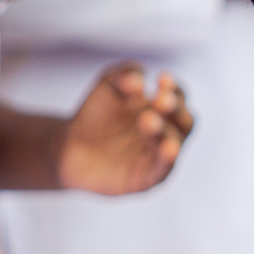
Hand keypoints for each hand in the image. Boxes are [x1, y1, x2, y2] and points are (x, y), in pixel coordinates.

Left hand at [57, 62, 192, 194]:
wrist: (69, 148)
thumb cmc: (96, 115)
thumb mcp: (109, 85)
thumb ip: (125, 74)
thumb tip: (139, 81)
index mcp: (163, 109)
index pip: (178, 97)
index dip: (174, 88)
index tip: (161, 79)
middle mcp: (168, 132)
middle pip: (185, 121)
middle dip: (175, 109)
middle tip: (161, 100)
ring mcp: (159, 156)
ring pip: (174, 144)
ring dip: (165, 131)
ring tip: (147, 120)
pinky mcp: (147, 178)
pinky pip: (163, 170)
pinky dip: (167, 159)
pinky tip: (167, 148)